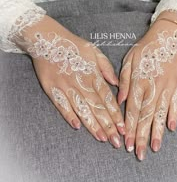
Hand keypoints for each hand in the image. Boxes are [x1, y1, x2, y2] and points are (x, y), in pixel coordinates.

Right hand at [17, 16, 124, 147]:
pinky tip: (77, 127)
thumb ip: (106, 68)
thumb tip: (116, 83)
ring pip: (82, 109)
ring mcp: (66, 87)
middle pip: (97, 108)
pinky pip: (62, 105)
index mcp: (93, 75)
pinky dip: (69, 116)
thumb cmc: (73, 45)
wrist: (47, 40)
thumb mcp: (94, 51)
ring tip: (102, 138)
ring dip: (92, 125)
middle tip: (116, 141)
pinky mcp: (53, 89)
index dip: (116, 114)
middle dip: (108, 125)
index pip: (107, 98)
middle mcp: (81, 83)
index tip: (123, 128)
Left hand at [118, 11, 176, 159]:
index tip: (126, 142)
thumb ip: (124, 80)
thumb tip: (120, 100)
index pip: (132, 110)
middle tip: (137, 152)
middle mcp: (152, 88)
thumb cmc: (145, 49)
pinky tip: (171, 129)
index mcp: (138, 82)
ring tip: (154, 148)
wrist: (166, 38)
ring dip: (157, 132)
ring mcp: (167, 88)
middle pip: (145, 116)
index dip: (129, 127)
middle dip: (140, 136)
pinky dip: (173, 116)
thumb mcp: (128, 60)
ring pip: (160, 113)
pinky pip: (176, 104)